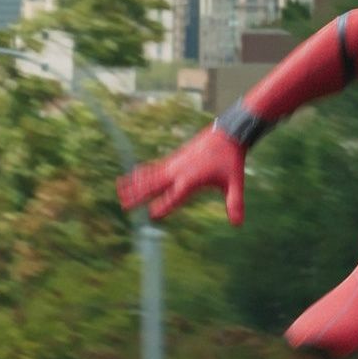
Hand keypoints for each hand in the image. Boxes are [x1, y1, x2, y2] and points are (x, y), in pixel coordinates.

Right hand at [116, 126, 246, 223]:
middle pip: (154, 186)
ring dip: (135, 183)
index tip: (151, 215)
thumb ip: (234, 203)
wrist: (227, 134)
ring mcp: (174, 163)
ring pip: (150, 175)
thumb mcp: (235, 183)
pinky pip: (154, 167)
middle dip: (139, 196)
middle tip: (124, 205)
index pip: (174, 197)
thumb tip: (238, 224)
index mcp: (191, 180)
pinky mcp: (174, 158)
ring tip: (119, 189)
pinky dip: (142, 172)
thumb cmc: (231, 160)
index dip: (163, 206)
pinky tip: (134, 175)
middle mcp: (179, 172)